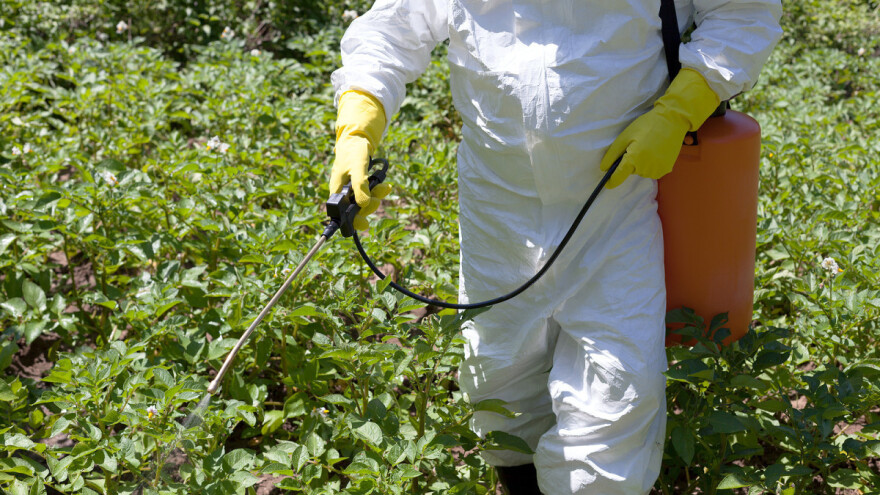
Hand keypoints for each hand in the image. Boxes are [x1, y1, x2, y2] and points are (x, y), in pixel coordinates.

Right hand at [329, 90, 390, 230]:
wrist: (357, 139)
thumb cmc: (353, 151)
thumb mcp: (358, 167)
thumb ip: (360, 185)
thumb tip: (364, 204)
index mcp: (337, 190)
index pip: (342, 213)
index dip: (351, 221)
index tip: (364, 225)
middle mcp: (343, 192)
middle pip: (356, 210)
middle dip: (369, 205)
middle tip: (378, 198)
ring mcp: (352, 189)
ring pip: (365, 201)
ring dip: (376, 196)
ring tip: (385, 187)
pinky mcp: (360, 185)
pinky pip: (370, 193)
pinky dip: (378, 190)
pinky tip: (385, 185)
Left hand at [600, 68, 719, 188]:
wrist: (672, 121)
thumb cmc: (646, 125)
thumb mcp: (625, 136)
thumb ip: (612, 154)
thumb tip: (604, 168)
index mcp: (634, 159)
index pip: (618, 177)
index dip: (611, 181)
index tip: (607, 184)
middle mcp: (646, 168)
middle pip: (631, 171)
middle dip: (630, 162)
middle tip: (637, 146)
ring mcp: (657, 170)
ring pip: (642, 171)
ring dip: (641, 163)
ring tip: (648, 147)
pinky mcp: (667, 169)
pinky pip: (652, 171)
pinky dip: (651, 164)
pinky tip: (656, 151)